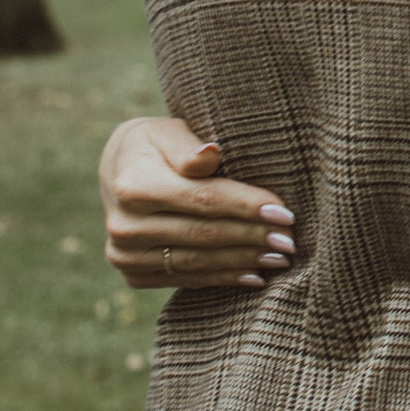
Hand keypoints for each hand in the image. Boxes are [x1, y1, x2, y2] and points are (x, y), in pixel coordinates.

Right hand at [100, 116, 294, 289]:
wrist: (118, 174)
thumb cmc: (156, 145)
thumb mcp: (168, 132)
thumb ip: (189, 146)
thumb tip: (211, 153)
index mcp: (133, 185)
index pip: (203, 199)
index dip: (246, 206)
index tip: (284, 213)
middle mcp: (125, 225)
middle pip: (203, 234)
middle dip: (252, 237)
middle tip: (291, 241)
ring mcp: (125, 255)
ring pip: (196, 262)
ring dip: (242, 262)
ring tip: (279, 258)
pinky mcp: (133, 274)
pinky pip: (185, 278)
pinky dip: (222, 278)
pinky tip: (253, 276)